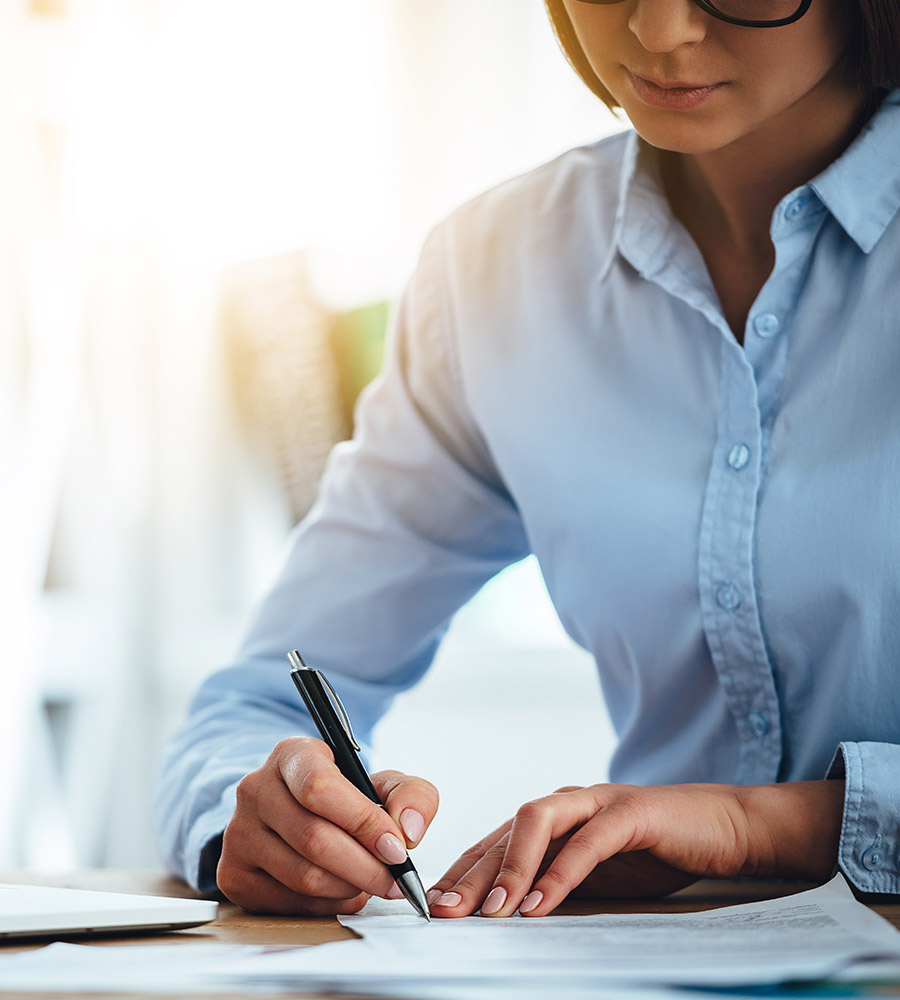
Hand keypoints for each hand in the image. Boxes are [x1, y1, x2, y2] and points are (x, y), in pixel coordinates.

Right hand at [216, 737, 438, 914]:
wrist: (295, 813)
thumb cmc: (344, 797)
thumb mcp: (382, 783)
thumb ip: (412, 795)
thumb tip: (409, 831)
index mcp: (292, 755)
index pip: (320, 788)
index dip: (363, 822)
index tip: (398, 847)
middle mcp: (255, 789)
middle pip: (314, 839)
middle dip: (366, 867)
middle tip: (396, 880)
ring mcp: (238, 833)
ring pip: (304, 876)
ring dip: (350, 888)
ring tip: (372, 883)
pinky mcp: (233, 874)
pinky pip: (289, 902)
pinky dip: (327, 905)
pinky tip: (343, 891)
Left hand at [428, 780, 843, 917]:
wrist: (723, 827)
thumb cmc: (655, 852)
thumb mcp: (596, 875)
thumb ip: (555, 884)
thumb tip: (508, 918)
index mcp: (554, 818)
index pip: (495, 842)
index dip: (462, 873)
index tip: (434, 908)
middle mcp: (566, 802)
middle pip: (504, 832)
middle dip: (471, 874)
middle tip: (445, 912)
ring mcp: (597, 802)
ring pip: (537, 822)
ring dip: (510, 869)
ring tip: (491, 913)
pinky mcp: (630, 812)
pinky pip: (588, 841)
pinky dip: (561, 874)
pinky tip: (542, 906)